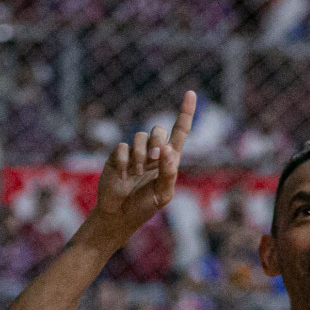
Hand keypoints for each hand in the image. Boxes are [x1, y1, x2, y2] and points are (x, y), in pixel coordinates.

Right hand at [85, 91, 195, 247]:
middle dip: (158, 140)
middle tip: (155, 158)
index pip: (180, 132)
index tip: (191, 93)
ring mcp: (134, 153)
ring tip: (137, 172)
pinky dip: (125, 161)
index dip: (186, 113)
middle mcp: (152, 152)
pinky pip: (122, 148)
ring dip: (141, 155)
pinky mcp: (118, 156)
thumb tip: (168, 150)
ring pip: (140, 137)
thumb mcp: (163, 194)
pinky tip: (124, 174)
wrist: (119, 215)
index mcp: (168, 159)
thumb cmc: (144, 206)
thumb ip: (168, 173)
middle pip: (158, 129)